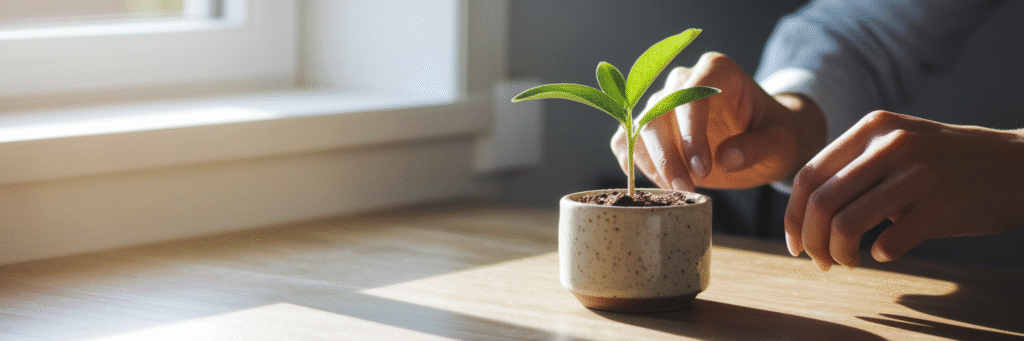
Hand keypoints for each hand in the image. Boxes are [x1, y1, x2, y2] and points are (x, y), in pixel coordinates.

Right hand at [611, 52, 826, 190]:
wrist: (763, 139)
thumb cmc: (774, 134)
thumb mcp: (781, 142)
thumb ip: (758, 147)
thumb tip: (726, 159)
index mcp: (716, 71)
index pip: (691, 94)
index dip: (691, 133)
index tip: (703, 170)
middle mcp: (683, 80)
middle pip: (657, 112)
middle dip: (667, 155)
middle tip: (685, 187)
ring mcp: (662, 101)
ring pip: (638, 127)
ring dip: (651, 163)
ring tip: (676, 190)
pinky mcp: (649, 125)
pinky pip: (627, 141)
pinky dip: (634, 164)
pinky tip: (658, 184)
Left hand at [786, 110, 1023, 270]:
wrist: (1016, 164)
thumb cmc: (945, 162)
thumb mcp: (896, 143)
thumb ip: (853, 166)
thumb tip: (804, 214)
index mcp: (872, 128)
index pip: (808, 176)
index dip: (792, 216)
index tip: (794, 243)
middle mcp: (891, 144)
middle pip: (821, 203)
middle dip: (811, 242)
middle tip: (820, 261)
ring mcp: (918, 174)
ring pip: (846, 225)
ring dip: (839, 254)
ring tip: (849, 261)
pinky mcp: (943, 205)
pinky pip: (889, 243)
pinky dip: (880, 255)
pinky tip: (887, 252)